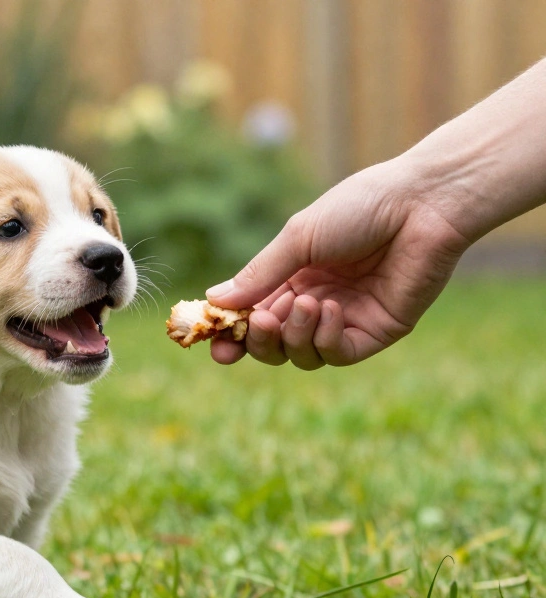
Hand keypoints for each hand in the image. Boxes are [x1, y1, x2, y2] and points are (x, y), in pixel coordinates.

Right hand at [206, 161, 471, 368]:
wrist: (422, 204)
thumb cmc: (360, 208)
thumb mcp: (298, 238)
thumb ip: (258, 274)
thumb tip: (213, 301)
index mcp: (292, 277)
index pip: (253, 316)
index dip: (232, 334)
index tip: (214, 345)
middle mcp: (315, 303)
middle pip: (272, 345)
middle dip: (260, 340)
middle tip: (260, 322)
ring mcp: (345, 320)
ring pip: (301, 355)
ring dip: (294, 335)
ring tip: (305, 303)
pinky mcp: (376, 331)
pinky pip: (338, 354)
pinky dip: (326, 338)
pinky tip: (331, 309)